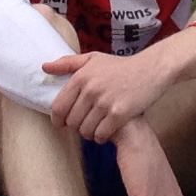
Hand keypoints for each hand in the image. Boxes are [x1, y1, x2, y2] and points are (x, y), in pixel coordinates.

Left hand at [43, 43, 172, 142]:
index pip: (59, 107)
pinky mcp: (120, 114)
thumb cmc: (120, 66)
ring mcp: (105, 102)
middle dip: (76, 127)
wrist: (151, 69)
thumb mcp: (93, 59)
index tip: (61, 123)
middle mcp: (91, 90)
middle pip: (72, 122)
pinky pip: (101, 135)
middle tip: (85, 124)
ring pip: (85, 131)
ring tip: (95, 128)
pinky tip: (106, 131)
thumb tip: (44, 67)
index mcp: (81, 77)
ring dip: (89, 133)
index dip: (58, 119)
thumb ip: (67, 63)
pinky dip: (101, 137)